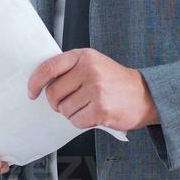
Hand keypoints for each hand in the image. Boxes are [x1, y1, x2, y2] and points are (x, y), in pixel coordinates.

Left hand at [28, 48, 158, 131]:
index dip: (35, 82)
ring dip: (72, 113)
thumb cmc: (116, 81)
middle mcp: (89, 71)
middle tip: (68, 103)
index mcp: (83, 56)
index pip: (48, 68)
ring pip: (64, 110)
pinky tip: (94, 115)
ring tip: (88, 107)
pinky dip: (82, 122)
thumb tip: (42, 83)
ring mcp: (96, 90)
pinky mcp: (101, 109)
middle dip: (57, 103)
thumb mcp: (94, 64)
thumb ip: (70, 69)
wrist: (147, 95)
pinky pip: (77, 121)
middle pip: (53, 94)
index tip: (32, 92)